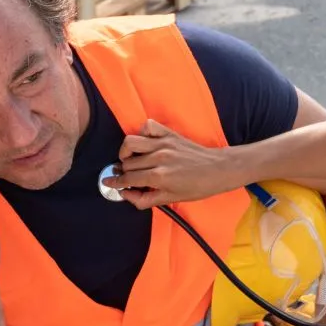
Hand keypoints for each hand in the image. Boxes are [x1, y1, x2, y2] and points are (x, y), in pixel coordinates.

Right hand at [103, 119, 236, 208]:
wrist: (217, 170)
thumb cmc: (196, 187)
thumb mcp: (170, 199)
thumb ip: (145, 199)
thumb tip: (125, 195)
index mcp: (158, 176)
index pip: (128, 179)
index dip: (115, 182)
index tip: (108, 182)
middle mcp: (158, 158)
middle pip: (127, 162)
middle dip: (122, 171)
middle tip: (126, 175)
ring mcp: (163, 143)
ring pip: (130, 142)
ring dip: (126, 152)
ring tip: (130, 159)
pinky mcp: (169, 134)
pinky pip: (148, 126)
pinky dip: (142, 133)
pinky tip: (145, 144)